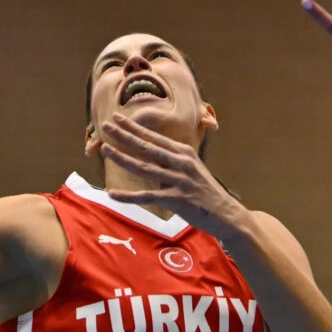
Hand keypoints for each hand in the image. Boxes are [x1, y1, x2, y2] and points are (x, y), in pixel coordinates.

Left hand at [99, 114, 249, 239]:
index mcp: (183, 152)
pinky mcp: (177, 199)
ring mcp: (179, 180)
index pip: (154, 137)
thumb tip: (150, 159)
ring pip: (145, 167)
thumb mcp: (191, 169)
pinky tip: (112, 194)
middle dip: (124, 135)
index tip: (117, 118)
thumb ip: (172, 162)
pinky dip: (128, 196)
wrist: (226, 213)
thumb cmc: (205, 191)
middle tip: (105, 125)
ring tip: (105, 150)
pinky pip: (147, 197)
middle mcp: (181, 162)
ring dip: (123, 158)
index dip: (134, 127)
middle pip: (147, 146)